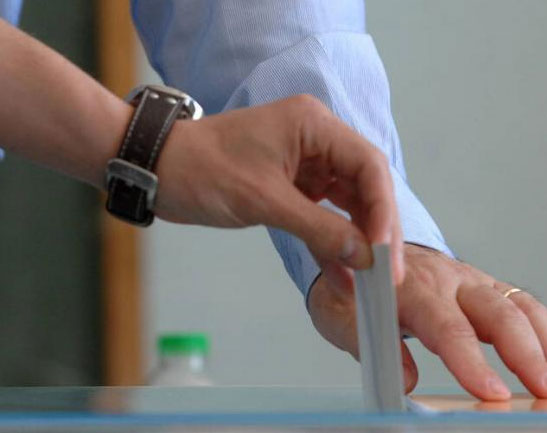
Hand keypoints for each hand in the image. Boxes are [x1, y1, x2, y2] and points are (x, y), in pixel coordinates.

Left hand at [156, 95, 403, 278]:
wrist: (158, 169)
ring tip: (371, 281)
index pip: (367, 165)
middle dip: (376, 230)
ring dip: (356, 242)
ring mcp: (305, 163)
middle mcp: (315, 139)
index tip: (385, 251)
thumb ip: (318, 227)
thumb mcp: (263, 200)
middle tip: (388, 273)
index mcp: (313, 124)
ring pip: (346, 204)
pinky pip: (321, 216)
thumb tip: (364, 255)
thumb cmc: (202, 169)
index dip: (382, 209)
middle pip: (364, 185)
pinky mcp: (292, 185)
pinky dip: (329, 243)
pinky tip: (342, 276)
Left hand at [308, 243, 546, 400]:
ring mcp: (470, 279)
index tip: (489, 391)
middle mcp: (446, 278)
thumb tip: (407, 381)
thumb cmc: (348, 286)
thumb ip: (365, 342)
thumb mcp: (336, 312)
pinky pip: (525, 306)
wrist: (360, 248)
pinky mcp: (485, 287)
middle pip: (495, 313)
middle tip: (545, 392)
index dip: (469, 359)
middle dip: (525, 355)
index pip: (445, 324)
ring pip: (519, 306)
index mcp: (407, 284)